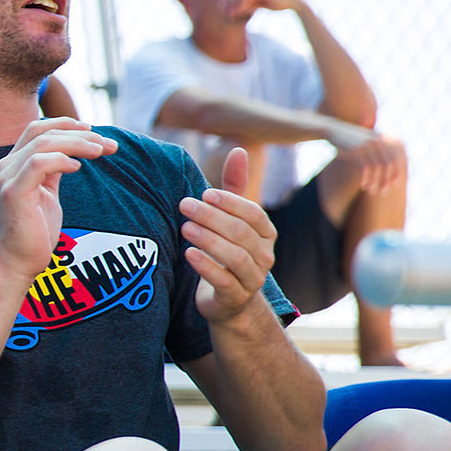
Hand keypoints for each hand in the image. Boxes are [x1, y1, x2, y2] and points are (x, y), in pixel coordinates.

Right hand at [0, 118, 118, 283]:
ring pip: (44, 143)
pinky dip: (63, 160)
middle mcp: (6, 167)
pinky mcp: (14, 193)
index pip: (36, 129)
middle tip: (108, 144)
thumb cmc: (33, 234)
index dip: (65, 124)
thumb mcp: (46, 195)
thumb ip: (52, 173)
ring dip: (77, 143)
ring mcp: (8, 179)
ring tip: (101, 151)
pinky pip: (40, 163)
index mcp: (13, 165)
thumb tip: (71, 156)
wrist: (16, 264)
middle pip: (42, 131)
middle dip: (79, 133)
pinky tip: (79, 167)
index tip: (93, 131)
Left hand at [181, 147, 277, 325]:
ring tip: (185, 227)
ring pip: (235, 257)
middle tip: (184, 205)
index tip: (204, 193)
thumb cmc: (228, 251)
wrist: (229, 301)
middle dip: (212, 217)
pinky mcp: (235, 298)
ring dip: (209, 240)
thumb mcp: (231, 219)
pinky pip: (224, 281)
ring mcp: (252, 279)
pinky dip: (206, 266)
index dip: (230, 202)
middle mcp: (265, 256)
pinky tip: (188, 254)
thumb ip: (235, 188)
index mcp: (266, 234)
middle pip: (242, 233)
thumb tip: (239, 149)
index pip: (254, 214)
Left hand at [223, 0, 304, 18]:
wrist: (290, 2)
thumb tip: (228, 11)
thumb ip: (243, 4)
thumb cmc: (271, 3)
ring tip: (230, 15)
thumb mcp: (254, 3)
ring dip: (232, 4)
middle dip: (226, 1)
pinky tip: (238, 13)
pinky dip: (239, 4)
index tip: (223, 10)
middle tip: (225, 13)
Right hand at [323, 123, 405, 194]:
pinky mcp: (355, 150)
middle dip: (387, 180)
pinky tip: (363, 185)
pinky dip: (365, 178)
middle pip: (388, 165)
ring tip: (372, 191)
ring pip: (376, 167)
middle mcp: (377, 141)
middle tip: (383, 192)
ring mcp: (366, 145)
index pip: (395, 160)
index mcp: (383, 140)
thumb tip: (390, 167)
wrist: (333, 131)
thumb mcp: (367, 142)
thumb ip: (379, 151)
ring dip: (375, 181)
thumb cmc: (351, 141)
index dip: (396, 174)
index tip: (393, 186)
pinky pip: (364, 168)